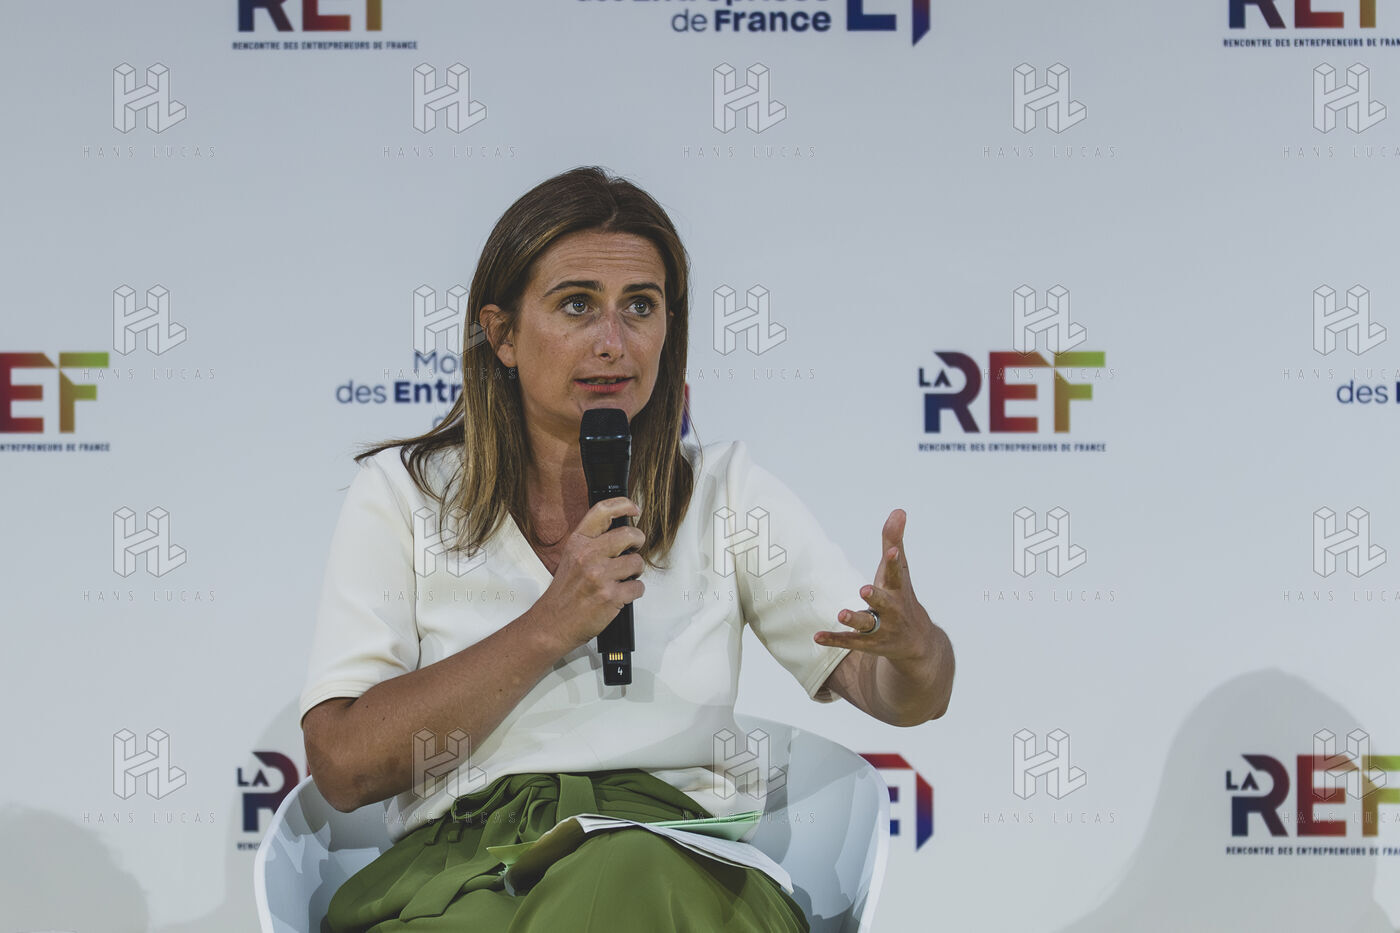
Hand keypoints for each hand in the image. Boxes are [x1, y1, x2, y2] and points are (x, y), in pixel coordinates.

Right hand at [529, 497, 645, 652]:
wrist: (552, 623)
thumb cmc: (563, 594)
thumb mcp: (571, 558)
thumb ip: (592, 543)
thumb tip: (620, 533)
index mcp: (578, 543)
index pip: (602, 511)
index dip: (623, 505)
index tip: (634, 509)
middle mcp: (588, 556)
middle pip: (629, 535)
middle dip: (638, 542)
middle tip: (634, 548)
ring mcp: (600, 576)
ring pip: (637, 562)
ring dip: (635, 572)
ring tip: (623, 577)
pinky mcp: (611, 596)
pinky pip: (638, 587)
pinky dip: (634, 592)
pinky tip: (622, 594)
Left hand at [815, 509, 934, 662]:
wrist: (917, 642)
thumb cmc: (902, 597)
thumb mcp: (899, 571)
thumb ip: (894, 541)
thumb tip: (899, 511)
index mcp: (898, 589)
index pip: (898, 573)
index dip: (895, 561)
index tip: (893, 551)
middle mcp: (892, 609)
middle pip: (884, 602)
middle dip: (876, 597)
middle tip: (864, 590)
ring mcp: (881, 628)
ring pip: (867, 625)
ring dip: (855, 619)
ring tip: (841, 614)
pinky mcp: (869, 644)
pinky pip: (850, 641)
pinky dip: (834, 639)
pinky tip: (817, 636)